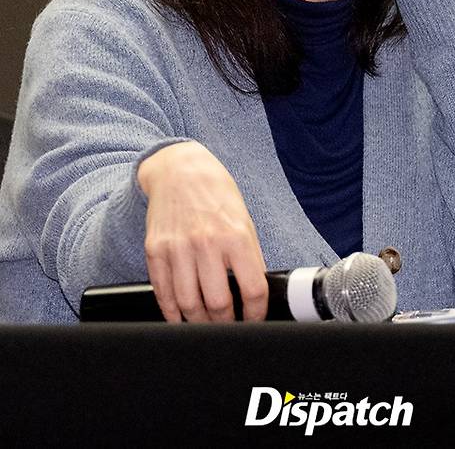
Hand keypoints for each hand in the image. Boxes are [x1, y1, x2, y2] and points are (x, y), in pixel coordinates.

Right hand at [137, 141, 267, 322]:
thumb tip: (255, 295)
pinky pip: (163, 293)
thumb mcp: (244, 221)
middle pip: (218, 305)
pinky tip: (180, 317)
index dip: (256, 314)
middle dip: (226, 325)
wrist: (180, 169)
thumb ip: (249, 257)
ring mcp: (178, 247)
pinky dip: (172, 313)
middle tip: (229, 327)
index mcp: (236, 235)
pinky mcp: (155, 250)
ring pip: (189, 305)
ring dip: (199, 324)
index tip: (254, 320)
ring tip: (206, 326)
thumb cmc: (216, 195)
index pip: (252, 290)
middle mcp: (206, 242)